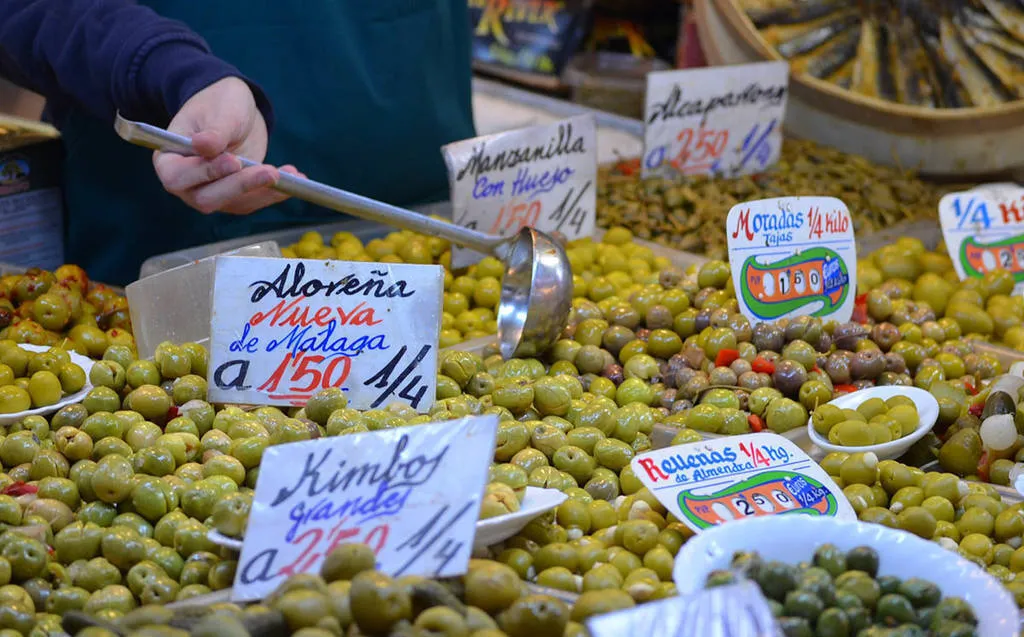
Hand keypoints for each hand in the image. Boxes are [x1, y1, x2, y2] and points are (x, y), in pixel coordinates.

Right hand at [152, 77, 301, 214]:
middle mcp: (186, 184)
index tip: (233, 161)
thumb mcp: (218, 110)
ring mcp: (210, 193)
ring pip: (235, 204)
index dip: (206, 173)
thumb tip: (204, 146)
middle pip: (208, 198)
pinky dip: (275, 192)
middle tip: (270, 172)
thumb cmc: (217, 103)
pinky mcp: (235, 197)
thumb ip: (214, 130)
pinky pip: (254, 201)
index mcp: (168, 160)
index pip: (179, 177)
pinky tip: (295, 178)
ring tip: (290, 174)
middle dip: (241, 186)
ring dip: (264, 192)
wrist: (233, 109)